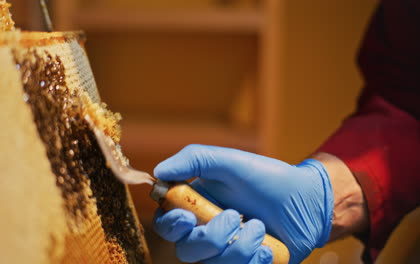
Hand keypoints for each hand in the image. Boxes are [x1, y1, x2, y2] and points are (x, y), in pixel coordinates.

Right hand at [153, 144, 332, 263]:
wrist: (307, 199)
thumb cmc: (266, 177)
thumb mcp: (228, 160)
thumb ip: (193, 160)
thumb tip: (157, 171)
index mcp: (197, 206)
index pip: (167, 224)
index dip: (170, 225)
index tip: (187, 216)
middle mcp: (207, 231)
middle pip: (186, 250)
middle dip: (210, 237)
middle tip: (234, 216)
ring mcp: (227, 251)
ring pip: (214, 263)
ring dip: (239, 245)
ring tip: (260, 227)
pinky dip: (255, 260)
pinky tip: (269, 246)